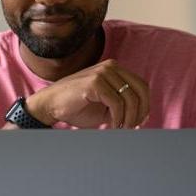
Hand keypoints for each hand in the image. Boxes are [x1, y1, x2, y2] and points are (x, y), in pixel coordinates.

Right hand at [26, 59, 149, 128]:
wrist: (50, 105)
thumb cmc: (76, 107)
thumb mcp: (105, 106)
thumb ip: (122, 106)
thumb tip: (142, 117)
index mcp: (114, 69)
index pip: (141, 85)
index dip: (145, 105)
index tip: (140, 122)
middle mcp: (111, 67)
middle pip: (140, 90)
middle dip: (140, 112)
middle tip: (132, 127)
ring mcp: (103, 72)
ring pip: (130, 98)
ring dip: (129, 118)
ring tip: (121, 128)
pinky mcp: (95, 82)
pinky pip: (117, 103)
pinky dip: (118, 118)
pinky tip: (112, 125)